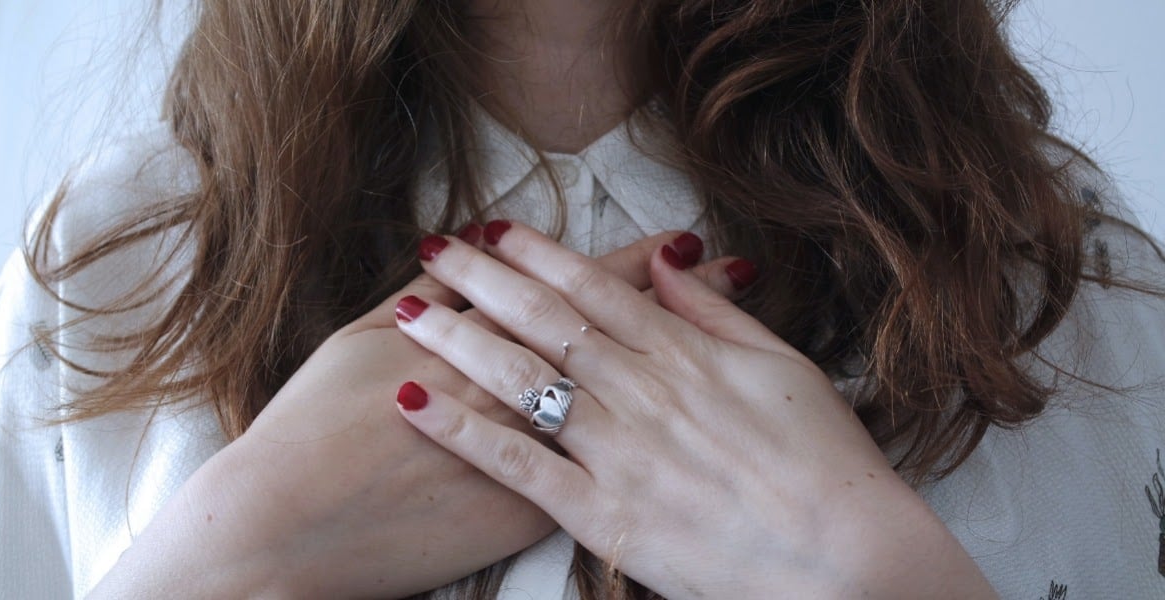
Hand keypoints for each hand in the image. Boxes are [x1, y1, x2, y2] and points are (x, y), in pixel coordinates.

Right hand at [88, 227, 749, 598]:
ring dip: (675, 363)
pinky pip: (594, 474)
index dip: (635, 262)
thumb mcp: (360, 338)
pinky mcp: (524, 515)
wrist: (287, 526)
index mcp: (483, 340)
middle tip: (728, 267)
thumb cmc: (312, 426)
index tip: (686, 240)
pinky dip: (638, 446)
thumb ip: (425, 297)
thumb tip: (470, 252)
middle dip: (677, 300)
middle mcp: (518, 394)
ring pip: (620, 401)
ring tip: (715, 348)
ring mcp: (527, 459)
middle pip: (616, 336)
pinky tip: (676, 431)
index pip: (577, 291)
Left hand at [393, 221, 996, 598]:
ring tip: (409, 309)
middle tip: (434, 249)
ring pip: (522, 380)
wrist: (850, 562)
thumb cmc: (827, 465)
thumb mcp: (785, 368)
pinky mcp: (603, 515)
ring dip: (459, 339)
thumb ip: (718, 314)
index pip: (595, 288)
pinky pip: (518, 466)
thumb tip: (673, 259)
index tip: (494, 229)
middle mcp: (643, 392)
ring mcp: (619, 453)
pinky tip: (413, 402)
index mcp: (686, 355)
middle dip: (483, 279)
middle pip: (545, 321)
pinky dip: (462, 432)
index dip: (538, 254)